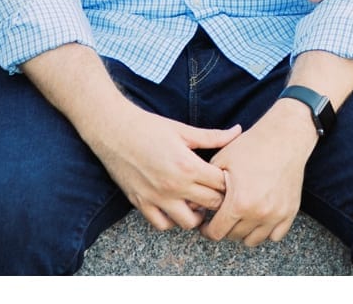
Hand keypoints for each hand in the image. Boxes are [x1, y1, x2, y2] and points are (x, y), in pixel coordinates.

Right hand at [84, 102, 240, 231]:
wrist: (115, 132)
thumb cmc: (150, 127)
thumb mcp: (184, 130)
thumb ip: (213, 136)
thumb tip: (237, 131)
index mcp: (188, 166)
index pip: (222, 185)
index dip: (230, 182)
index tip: (229, 176)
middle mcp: (175, 186)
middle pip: (211, 205)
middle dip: (219, 199)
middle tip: (218, 190)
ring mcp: (157, 198)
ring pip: (189, 222)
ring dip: (197, 214)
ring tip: (197, 201)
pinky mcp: (142, 204)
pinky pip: (162, 225)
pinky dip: (172, 220)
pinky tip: (175, 206)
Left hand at [202, 100, 316, 245]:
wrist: (284, 137)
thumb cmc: (251, 146)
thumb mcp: (221, 161)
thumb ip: (207, 186)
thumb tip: (194, 204)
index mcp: (238, 203)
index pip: (216, 232)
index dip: (207, 229)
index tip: (206, 223)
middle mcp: (258, 213)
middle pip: (234, 236)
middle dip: (225, 227)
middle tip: (223, 214)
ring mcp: (276, 214)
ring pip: (254, 240)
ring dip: (244, 231)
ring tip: (240, 217)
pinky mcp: (290, 212)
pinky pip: (275, 236)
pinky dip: (266, 230)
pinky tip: (259, 217)